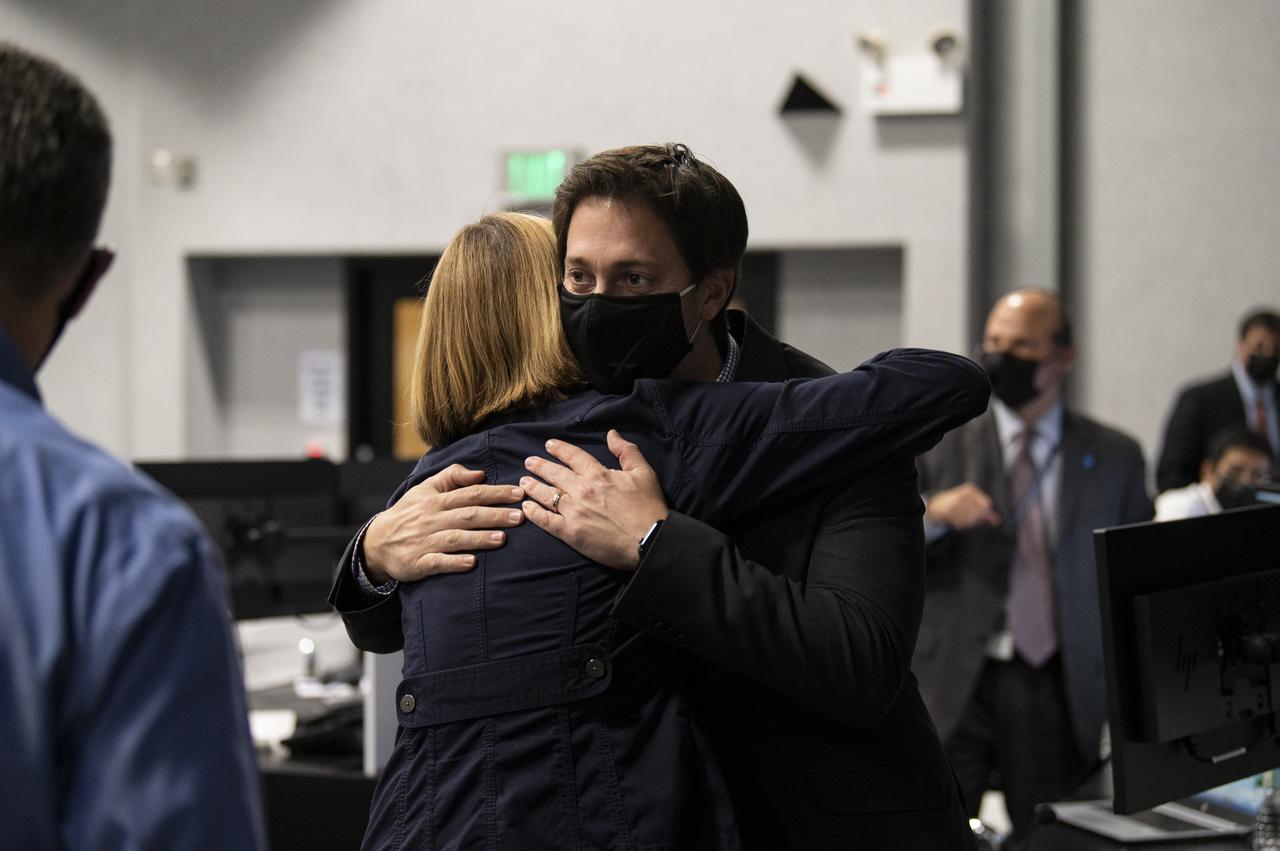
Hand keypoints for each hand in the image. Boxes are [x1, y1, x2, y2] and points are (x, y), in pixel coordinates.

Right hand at [363, 464, 524, 583]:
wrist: (377, 542)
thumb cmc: (409, 513)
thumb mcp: (425, 488)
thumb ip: (452, 476)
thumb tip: (479, 473)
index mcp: (436, 500)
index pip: (470, 494)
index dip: (496, 493)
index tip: (519, 493)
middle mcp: (431, 519)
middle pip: (467, 515)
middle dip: (495, 515)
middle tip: (520, 516)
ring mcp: (424, 542)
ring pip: (455, 538)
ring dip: (479, 538)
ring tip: (503, 539)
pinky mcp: (417, 563)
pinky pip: (437, 562)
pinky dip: (454, 563)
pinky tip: (471, 563)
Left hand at [521, 430, 667, 569]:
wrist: (650, 540)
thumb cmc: (649, 507)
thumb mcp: (643, 472)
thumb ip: (626, 451)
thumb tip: (612, 434)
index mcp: (599, 475)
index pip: (574, 457)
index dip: (560, 449)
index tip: (549, 445)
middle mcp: (582, 490)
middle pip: (555, 474)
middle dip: (540, 466)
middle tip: (528, 462)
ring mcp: (574, 512)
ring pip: (547, 495)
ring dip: (533, 487)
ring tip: (523, 482)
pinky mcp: (571, 533)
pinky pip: (546, 521)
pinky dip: (534, 513)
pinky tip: (526, 507)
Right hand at [924, 483, 1000, 529]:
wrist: (936, 505)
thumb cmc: (958, 505)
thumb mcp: (972, 504)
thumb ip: (985, 513)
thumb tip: (997, 521)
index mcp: (970, 490)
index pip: (986, 504)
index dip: (984, 512)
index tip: (978, 515)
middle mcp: (964, 495)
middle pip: (979, 512)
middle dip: (975, 518)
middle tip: (968, 518)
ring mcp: (956, 503)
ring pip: (970, 519)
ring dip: (967, 522)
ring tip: (961, 519)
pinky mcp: (949, 511)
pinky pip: (961, 523)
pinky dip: (959, 525)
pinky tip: (955, 521)